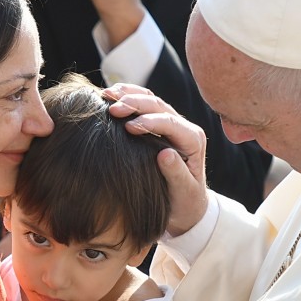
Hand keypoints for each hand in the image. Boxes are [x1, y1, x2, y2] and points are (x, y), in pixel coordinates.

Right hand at [104, 84, 208, 235]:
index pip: (171, 123)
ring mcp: (172, 123)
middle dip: (135, 103)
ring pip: (151, 99)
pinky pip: (144, 103)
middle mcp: (184, 128)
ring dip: (129, 94)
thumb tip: (165, 154)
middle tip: (112, 108)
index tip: (128, 127)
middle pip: (159, 106)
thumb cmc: (185, 202)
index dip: (150, 122)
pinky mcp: (159, 124)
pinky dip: (128, 96)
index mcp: (193, 141)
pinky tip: (110, 95)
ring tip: (107, 94)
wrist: (186, 206)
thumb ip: (176, 173)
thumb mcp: (183, 192)